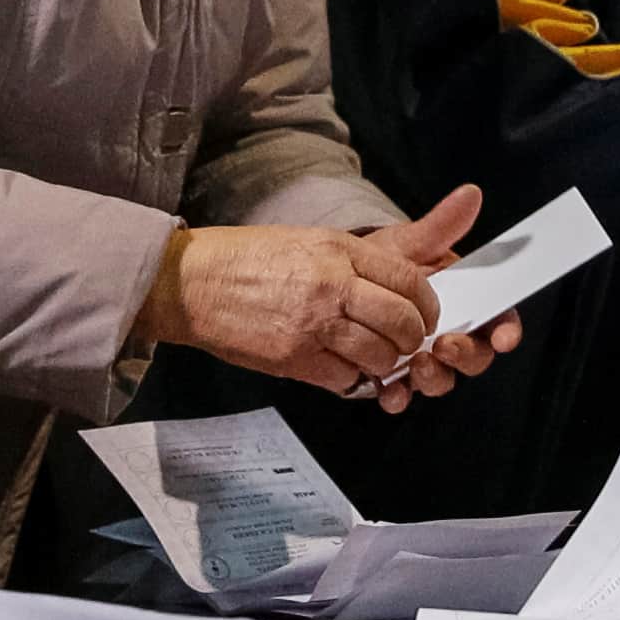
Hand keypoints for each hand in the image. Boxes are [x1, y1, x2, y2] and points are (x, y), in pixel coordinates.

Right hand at [135, 217, 438, 400]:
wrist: (192, 282)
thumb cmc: (247, 259)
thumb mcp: (309, 240)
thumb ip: (355, 262)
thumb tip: (398, 286)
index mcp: (339, 250)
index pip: (410, 280)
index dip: (428, 305)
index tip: (425, 316)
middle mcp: (332, 284)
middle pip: (404, 322)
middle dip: (413, 340)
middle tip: (405, 344)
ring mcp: (313, 323)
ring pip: (381, 356)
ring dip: (385, 364)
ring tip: (372, 358)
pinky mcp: (294, 357)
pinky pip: (345, 379)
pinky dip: (350, 379)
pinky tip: (339, 367)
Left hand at [360, 185, 524, 415]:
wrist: (340, 283)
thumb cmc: (383, 263)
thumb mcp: (408, 242)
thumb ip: (440, 225)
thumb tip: (471, 194)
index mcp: (464, 304)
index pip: (498, 320)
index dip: (507, 330)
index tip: (503, 335)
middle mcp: (449, 335)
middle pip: (475, 356)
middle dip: (466, 356)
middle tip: (445, 346)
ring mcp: (423, 359)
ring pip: (442, 379)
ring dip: (434, 378)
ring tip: (416, 365)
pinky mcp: (394, 377)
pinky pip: (402, 394)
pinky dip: (398, 396)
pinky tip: (388, 389)